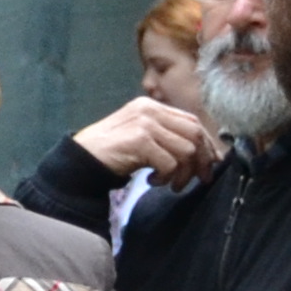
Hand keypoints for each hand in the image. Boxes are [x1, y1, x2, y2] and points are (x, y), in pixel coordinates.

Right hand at [71, 96, 217, 188]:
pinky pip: (170, 163)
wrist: (80, 160)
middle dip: (202, 160)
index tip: (210, 164)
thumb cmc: (111, 152)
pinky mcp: (140, 141)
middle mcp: (150, 110)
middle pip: (194, 133)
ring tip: (171, 184)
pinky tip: (152, 180)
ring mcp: (144, 124)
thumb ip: (165, 136)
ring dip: (183, 173)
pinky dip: (166, 177)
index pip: (192, 121)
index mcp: (151, 106)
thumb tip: (201, 153)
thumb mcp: (140, 135)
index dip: (206, 144)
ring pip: (186, 150)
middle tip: (201, 180)